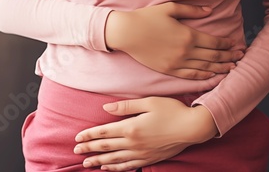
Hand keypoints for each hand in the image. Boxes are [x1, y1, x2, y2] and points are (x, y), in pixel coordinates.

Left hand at [73, 97, 217, 170]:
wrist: (193, 127)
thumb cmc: (172, 110)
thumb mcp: (148, 102)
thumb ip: (125, 107)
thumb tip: (106, 108)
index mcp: (131, 127)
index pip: (104, 132)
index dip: (89, 135)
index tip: (77, 138)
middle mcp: (133, 142)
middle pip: (105, 146)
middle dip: (89, 149)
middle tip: (76, 151)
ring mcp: (141, 153)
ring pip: (114, 159)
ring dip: (98, 160)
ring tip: (86, 163)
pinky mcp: (149, 158)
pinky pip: (128, 166)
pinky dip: (115, 168)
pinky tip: (107, 167)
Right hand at [105, 2, 243, 78]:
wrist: (126, 33)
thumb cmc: (146, 17)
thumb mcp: (170, 8)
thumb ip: (192, 10)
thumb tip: (210, 11)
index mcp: (188, 35)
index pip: (214, 42)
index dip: (227, 44)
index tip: (236, 45)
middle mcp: (185, 51)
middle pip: (213, 56)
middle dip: (228, 57)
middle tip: (240, 57)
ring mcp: (176, 62)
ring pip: (204, 67)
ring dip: (220, 68)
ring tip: (231, 68)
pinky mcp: (168, 69)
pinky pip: (190, 75)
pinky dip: (203, 76)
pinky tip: (211, 76)